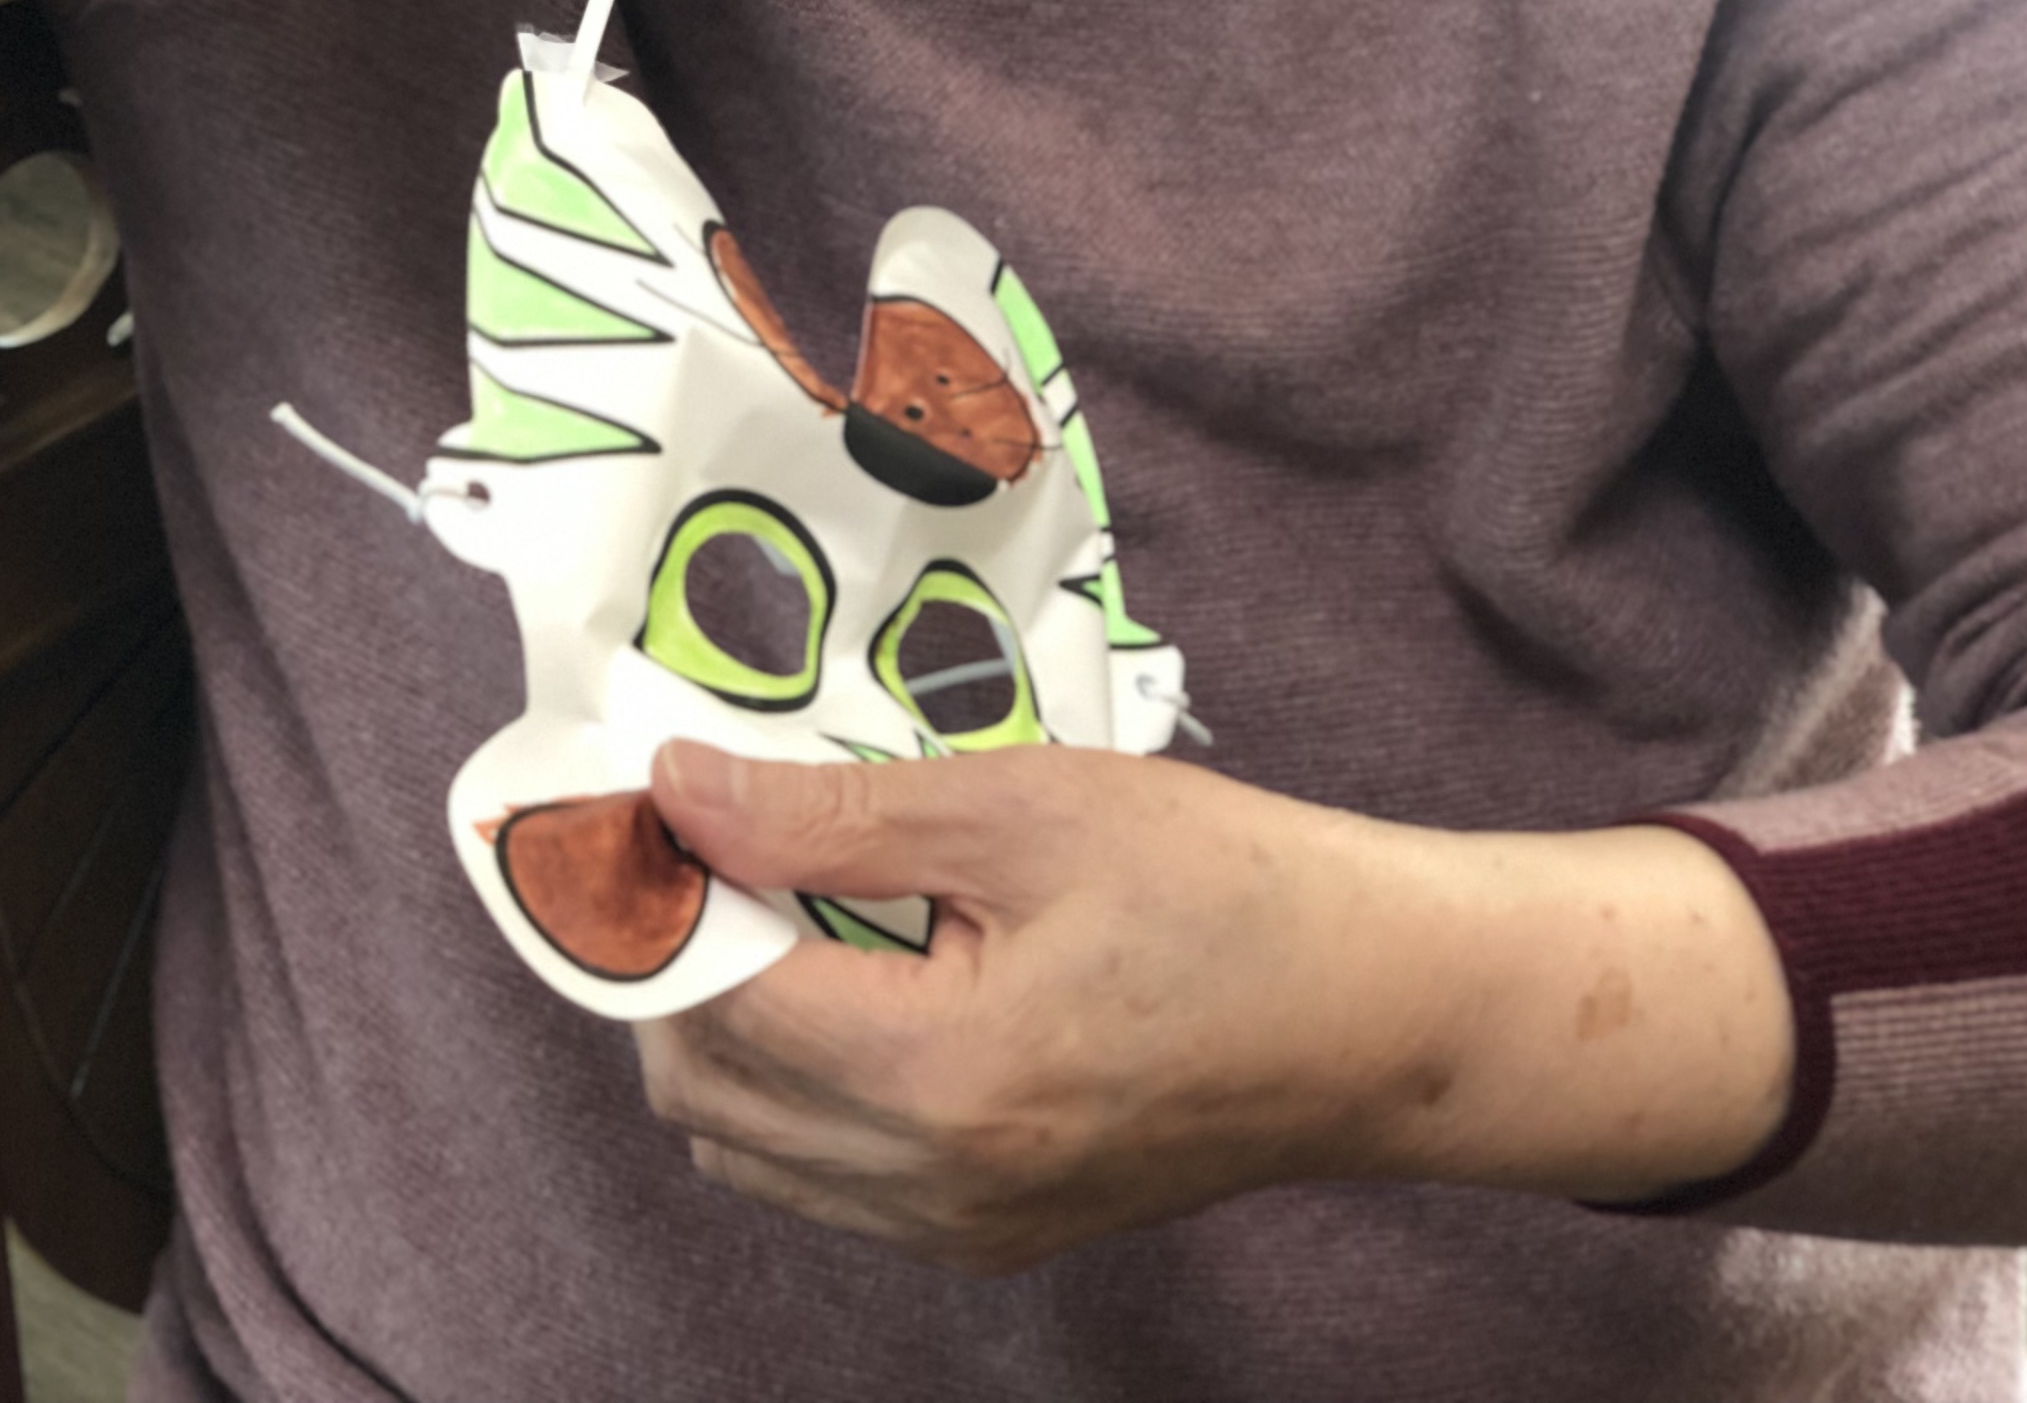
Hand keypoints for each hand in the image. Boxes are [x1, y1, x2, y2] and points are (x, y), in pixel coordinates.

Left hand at [631, 740, 1792, 1275]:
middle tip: (710, 842)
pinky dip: (792, 1088)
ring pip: (747, 1149)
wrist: (1386, 1014)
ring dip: (724, 1031)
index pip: (707, 999)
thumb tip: (674, 791)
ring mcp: (963, 1229)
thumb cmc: (1230, 890)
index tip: (640, 800)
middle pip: (700, 1091)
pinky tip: (849, 983)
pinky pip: (824, 1180)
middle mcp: (933, 1186)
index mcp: (937, 1080)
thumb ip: (832, 814)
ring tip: (779, 904)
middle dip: (673, 966)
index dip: (652, 895)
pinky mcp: (994, 1235)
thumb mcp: (1026, 806)